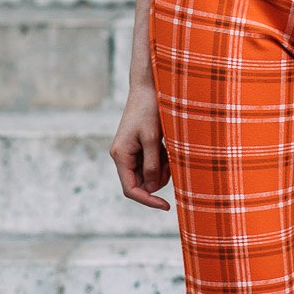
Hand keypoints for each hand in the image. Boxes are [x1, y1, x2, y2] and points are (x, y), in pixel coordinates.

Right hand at [110, 79, 171, 210]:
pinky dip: (162, 159)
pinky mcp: (139, 145)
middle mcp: (123, 156)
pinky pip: (151, 162)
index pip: (131, 189)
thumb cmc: (149, 109)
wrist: (148, 86)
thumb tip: (152, 188)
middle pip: (141, 183)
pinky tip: (168, 145)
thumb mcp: (152, 138)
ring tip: (169, 150)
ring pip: (149, 173)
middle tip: (172, 164)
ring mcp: (131, 151)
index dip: (148, 200)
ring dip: (162, 168)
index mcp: (121, 155)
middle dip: (159, 179)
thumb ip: (152, 164)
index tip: (166, 206)